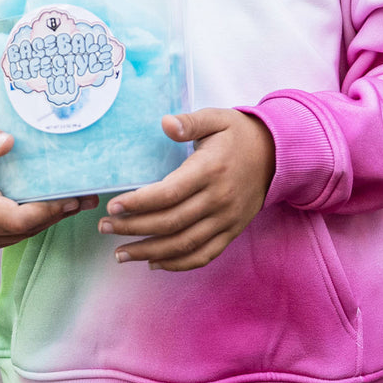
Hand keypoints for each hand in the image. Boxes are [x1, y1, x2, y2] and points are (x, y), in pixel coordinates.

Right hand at [0, 118, 98, 251]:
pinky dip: (40, 220)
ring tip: (83, 199)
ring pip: (25, 233)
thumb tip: (7, 141)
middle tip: (89, 196)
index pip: (17, 218)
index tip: (72, 196)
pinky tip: (61, 205)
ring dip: (53, 218)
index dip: (47, 210)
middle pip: (26, 228)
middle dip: (58, 213)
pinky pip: (19, 233)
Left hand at [97, 108, 275, 271]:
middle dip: (133, 229)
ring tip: (120, 253)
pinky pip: (203, 255)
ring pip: (183, 245)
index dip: (138, 203)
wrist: (277, 154)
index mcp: (210, 171)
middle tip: (105, 229)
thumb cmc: (239, 134)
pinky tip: (153, 262)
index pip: (168, 194)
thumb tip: (165, 123)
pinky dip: (177, 264)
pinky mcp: (232, 231)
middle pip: (170, 223)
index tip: (112, 207)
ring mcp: (226, 220)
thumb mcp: (216, 118)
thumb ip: (190, 122)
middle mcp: (218, 199)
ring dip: (149, 252)